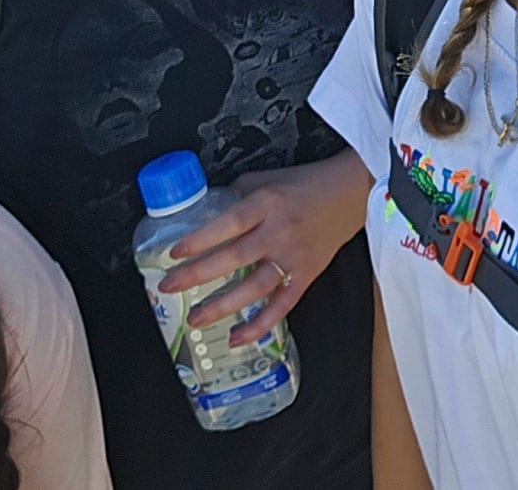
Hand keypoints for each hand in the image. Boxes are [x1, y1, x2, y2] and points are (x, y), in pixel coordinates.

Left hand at [158, 149, 368, 345]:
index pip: (228, 223)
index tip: (174, 253)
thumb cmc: (301, 185)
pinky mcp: (307, 276)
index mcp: (265, 204)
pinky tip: (237, 337)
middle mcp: (278, 232)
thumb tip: (206, 214)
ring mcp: (294, 257)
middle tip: (169, 287)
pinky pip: (282, 306)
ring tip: (196, 319)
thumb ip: (236, 198)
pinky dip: (260, 325)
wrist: (349, 195)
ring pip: (255, 287)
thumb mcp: (264, 180)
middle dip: (199, 274)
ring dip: (223, 305)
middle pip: (235, 257)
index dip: (201, 239)